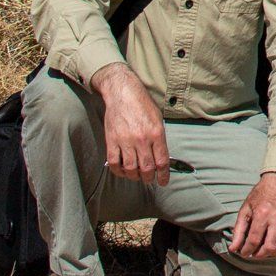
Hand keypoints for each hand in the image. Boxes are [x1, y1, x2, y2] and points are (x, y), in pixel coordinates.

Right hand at [93, 63, 169, 185]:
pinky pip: (114, 163)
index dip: (163, 176)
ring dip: (134, 177)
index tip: (162, 182)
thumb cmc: (142, 104)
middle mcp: (141, 139)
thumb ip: (159, 139)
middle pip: (146, 169)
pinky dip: (118, 171)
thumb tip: (160, 158)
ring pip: (130, 169)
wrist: (123, 93)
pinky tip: (122, 171)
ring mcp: (125, 140)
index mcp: (156, 133)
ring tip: (136, 176)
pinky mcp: (112, 140)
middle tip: (149, 179)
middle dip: (149, 178)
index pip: (162, 161)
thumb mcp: (158, 120)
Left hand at [225, 172, 275, 263]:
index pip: (254, 240)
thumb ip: (239, 229)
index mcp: (262, 214)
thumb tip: (233, 248)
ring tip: (266, 252)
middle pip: (269, 246)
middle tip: (255, 253)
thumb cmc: (261, 194)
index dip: (247, 250)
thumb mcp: (246, 208)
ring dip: (273, 253)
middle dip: (260, 254)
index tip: (244, 253)